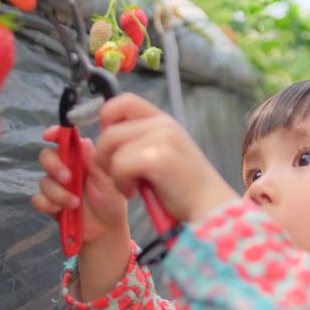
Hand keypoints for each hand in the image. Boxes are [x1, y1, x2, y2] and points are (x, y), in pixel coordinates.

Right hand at [31, 126, 128, 244]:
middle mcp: (66, 169)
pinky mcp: (50, 203)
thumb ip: (96, 162)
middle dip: (54, 166)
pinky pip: (38, 199)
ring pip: (43, 180)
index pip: (65, 140)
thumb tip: (84, 141)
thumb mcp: (109, 181)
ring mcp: (56, 186)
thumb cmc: (111, 202)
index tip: (49, 135)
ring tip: (75, 203)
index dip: (55, 133)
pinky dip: (48, 204)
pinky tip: (61, 210)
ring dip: (58, 192)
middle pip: (47, 156)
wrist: (106, 230)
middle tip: (68, 178)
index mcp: (81, 158)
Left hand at [96, 94, 238, 221]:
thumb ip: (137, 142)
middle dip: (104, 157)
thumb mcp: (161, 155)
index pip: (123, 102)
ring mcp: (163, 138)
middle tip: (119, 176)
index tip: (110, 148)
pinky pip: (119, 165)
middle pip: (110, 130)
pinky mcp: (159, 158)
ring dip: (112, 173)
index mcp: (163, 121)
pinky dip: (120, 183)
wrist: (210, 208)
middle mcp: (163, 124)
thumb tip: (100, 140)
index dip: (106, 121)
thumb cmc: (183, 188)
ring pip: (111, 146)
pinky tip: (135, 192)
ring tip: (130, 186)